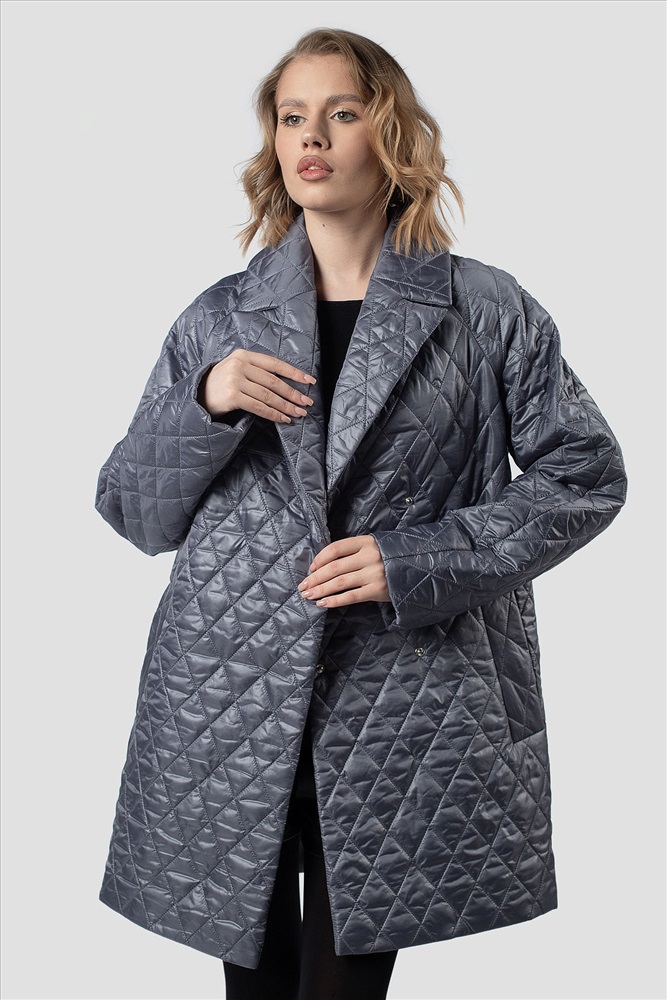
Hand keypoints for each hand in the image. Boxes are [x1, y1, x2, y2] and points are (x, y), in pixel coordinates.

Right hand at [197, 349, 315, 422]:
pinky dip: (273, 414)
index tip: (309, 381)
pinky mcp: (232, 395)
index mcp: (243, 355)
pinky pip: (258, 407)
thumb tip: (285, 383)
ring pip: (268, 395)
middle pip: (273, 381)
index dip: (294, 373)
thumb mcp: (236, 369)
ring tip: (298, 413)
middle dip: (293, 393)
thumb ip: (256, 371)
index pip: (274, 364)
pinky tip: (283, 419)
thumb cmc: (220, 385)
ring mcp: (234, 379)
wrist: (196, 396)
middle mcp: (239, 364)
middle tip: (307, 402)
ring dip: (286, 406)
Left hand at [297, 535, 390, 608]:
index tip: (311, 568)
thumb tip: (323, 565)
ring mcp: (374, 573)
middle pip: (334, 567)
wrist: (419, 568)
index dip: (319, 558)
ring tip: (308, 595)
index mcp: (366, 542)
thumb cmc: (390, 558)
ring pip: (339, 583)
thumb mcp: (374, 547)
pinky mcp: (377, 590)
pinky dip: (334, 601)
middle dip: (315, 578)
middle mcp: (369, 556)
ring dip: (321, 590)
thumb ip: (354, 552)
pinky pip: (350, 596)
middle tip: (303, 586)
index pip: (335, 548)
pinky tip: (323, 603)